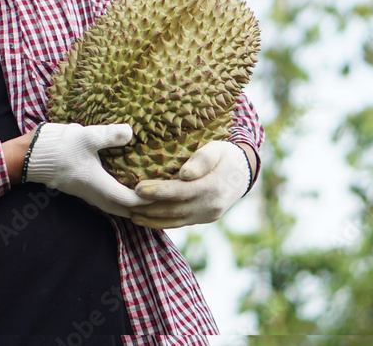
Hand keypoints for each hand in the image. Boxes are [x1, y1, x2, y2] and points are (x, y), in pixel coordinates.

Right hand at [25, 123, 149, 217]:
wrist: (28, 155)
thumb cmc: (57, 147)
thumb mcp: (85, 137)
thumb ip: (109, 135)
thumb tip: (131, 132)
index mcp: (98, 185)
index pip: (131, 200)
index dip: (149, 200)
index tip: (165, 192)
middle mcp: (93, 193)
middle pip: (124, 209)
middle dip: (143, 208)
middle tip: (161, 198)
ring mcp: (85, 192)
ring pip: (113, 205)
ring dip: (130, 203)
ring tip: (146, 193)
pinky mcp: (80, 186)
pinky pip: (105, 198)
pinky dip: (119, 195)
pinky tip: (123, 181)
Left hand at [130, 140, 250, 228]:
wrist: (245, 172)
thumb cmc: (225, 155)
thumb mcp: (216, 149)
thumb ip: (202, 159)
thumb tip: (184, 174)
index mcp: (213, 186)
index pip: (180, 191)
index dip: (158, 191)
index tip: (137, 188)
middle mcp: (211, 205)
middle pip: (175, 210)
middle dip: (149, 209)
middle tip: (127, 204)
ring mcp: (209, 215)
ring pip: (177, 221)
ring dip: (153, 220)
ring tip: (132, 216)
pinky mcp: (206, 219)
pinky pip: (182, 223)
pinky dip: (164, 223)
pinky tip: (148, 219)